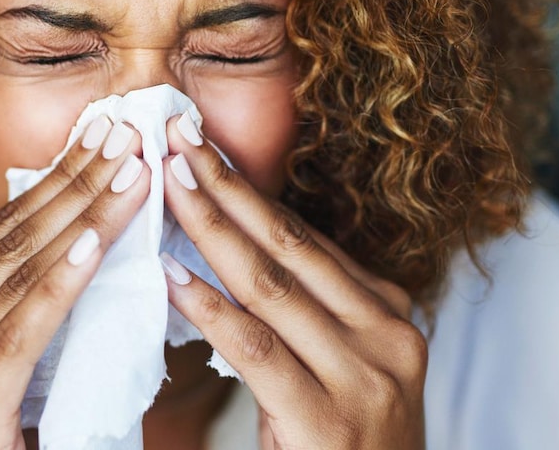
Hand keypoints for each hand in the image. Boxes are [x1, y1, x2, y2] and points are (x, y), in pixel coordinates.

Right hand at [0, 117, 150, 449]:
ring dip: (82, 221)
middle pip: (7, 248)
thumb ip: (30, 312)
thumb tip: (87, 236)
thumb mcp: (15, 370)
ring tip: (131, 175)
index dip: (55, 184)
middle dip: (74, 186)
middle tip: (125, 135)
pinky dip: (58, 288)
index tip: (103, 140)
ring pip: (15, 281)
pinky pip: (16, 339)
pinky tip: (94, 245)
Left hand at [160, 114, 427, 449]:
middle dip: (227, 187)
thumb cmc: (343, 445)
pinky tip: (172, 277)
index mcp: (390, 312)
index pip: (306, 239)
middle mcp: (388, 334)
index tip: (199, 149)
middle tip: (177, 138)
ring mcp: (365, 376)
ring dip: (212, 229)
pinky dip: (210, 309)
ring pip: (271, 287)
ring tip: (168, 185)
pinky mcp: (328, 419)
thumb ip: (301, 312)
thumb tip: (227, 247)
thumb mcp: (339, 367)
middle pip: (290, 246)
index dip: (247, 191)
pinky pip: (257, 349)